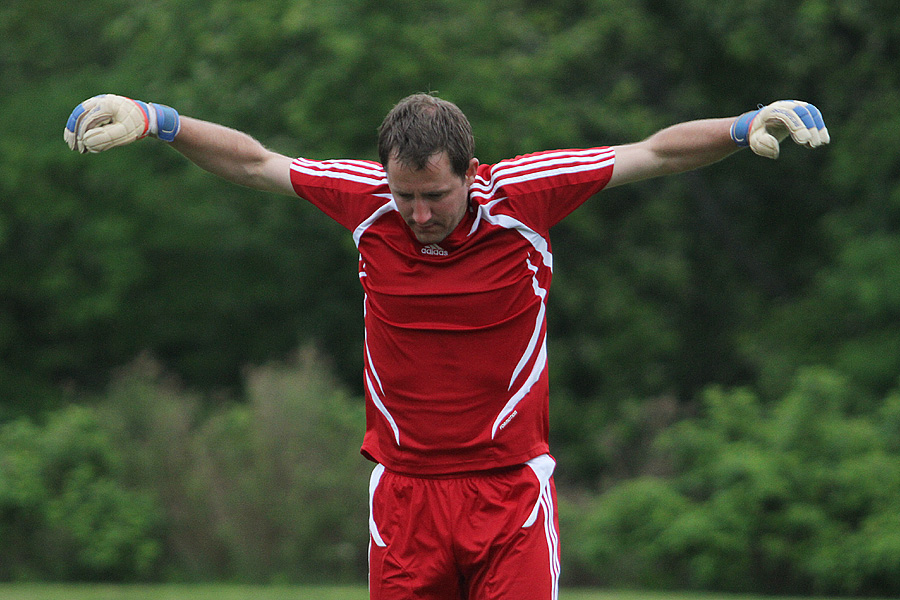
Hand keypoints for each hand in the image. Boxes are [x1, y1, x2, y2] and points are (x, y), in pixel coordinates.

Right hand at [64, 94, 179, 152]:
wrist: (146, 116)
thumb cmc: (137, 125)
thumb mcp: (125, 133)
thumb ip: (106, 137)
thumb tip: (86, 141)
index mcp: (107, 105)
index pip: (87, 120)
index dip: (81, 135)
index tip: (82, 149)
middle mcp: (100, 100)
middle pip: (80, 115)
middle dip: (74, 133)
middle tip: (74, 148)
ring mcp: (98, 102)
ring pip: (79, 115)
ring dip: (74, 130)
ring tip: (73, 145)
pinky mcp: (98, 107)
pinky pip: (84, 115)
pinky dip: (79, 126)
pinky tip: (78, 138)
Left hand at [730, 100, 829, 158]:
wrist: (761, 123)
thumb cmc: (758, 133)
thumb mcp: (754, 141)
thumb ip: (762, 145)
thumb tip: (776, 151)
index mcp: (770, 111)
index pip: (787, 115)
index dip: (797, 126)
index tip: (804, 141)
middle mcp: (784, 105)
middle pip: (801, 111)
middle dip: (810, 127)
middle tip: (814, 144)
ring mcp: (794, 105)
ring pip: (811, 112)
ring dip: (818, 127)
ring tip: (821, 143)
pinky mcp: (802, 109)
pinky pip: (814, 115)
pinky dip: (820, 126)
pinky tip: (822, 140)